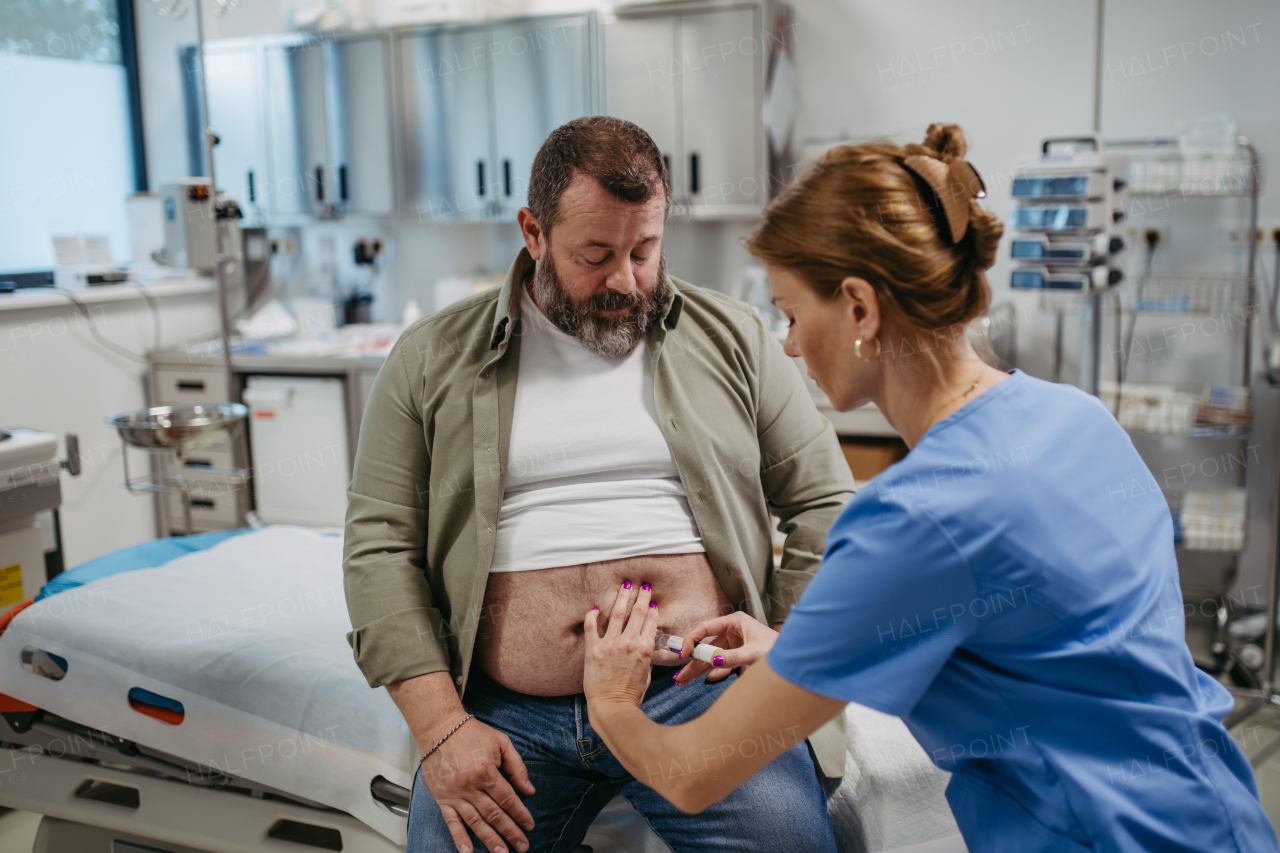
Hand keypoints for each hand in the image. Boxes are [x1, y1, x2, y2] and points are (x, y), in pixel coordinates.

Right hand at [419, 713, 535, 852]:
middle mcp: (470, 786)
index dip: (520, 813)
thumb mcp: (501, 742)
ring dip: (489, 840)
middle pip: (494, 814)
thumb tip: (529, 789)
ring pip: (475, 822)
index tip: (530, 825)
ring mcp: (455, 794)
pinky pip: (451, 822)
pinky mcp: (442, 798)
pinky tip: (467, 852)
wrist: (439, 728)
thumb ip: (517, 766)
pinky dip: (459, 838)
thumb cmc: (471, 733)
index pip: (507, 798)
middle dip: (510, 832)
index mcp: (486, 771)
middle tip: (522, 846)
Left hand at [583, 580, 659, 711]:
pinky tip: (595, 608)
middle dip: (642, 596)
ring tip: (626, 585)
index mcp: (644, 648)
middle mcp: (628, 642)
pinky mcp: (593, 649)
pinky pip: (591, 626)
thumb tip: (644, 643)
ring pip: (617, 613)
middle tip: (644, 586)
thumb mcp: (647, 672)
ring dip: (622, 597)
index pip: (650, 621)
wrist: (612, 706)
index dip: (652, 609)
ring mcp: (610, 644)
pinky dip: (593, 615)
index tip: (652, 601)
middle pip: (637, 612)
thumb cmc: (631, 693)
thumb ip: (646, 655)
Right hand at [672, 611, 778, 685]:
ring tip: (683, 682)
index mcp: (734, 622)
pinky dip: (714, 672)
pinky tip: (705, 679)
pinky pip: (723, 664)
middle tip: (679, 677)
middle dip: (692, 663)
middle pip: (706, 647)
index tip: (684, 654)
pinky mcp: (739, 656)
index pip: (705, 628)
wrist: (795, 658)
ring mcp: (735, 644)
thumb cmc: (778, 649)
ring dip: (699, 670)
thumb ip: (733, 657)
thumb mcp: (754, 653)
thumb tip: (713, 660)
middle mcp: (732, 631)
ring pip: (712, 658)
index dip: (692, 640)